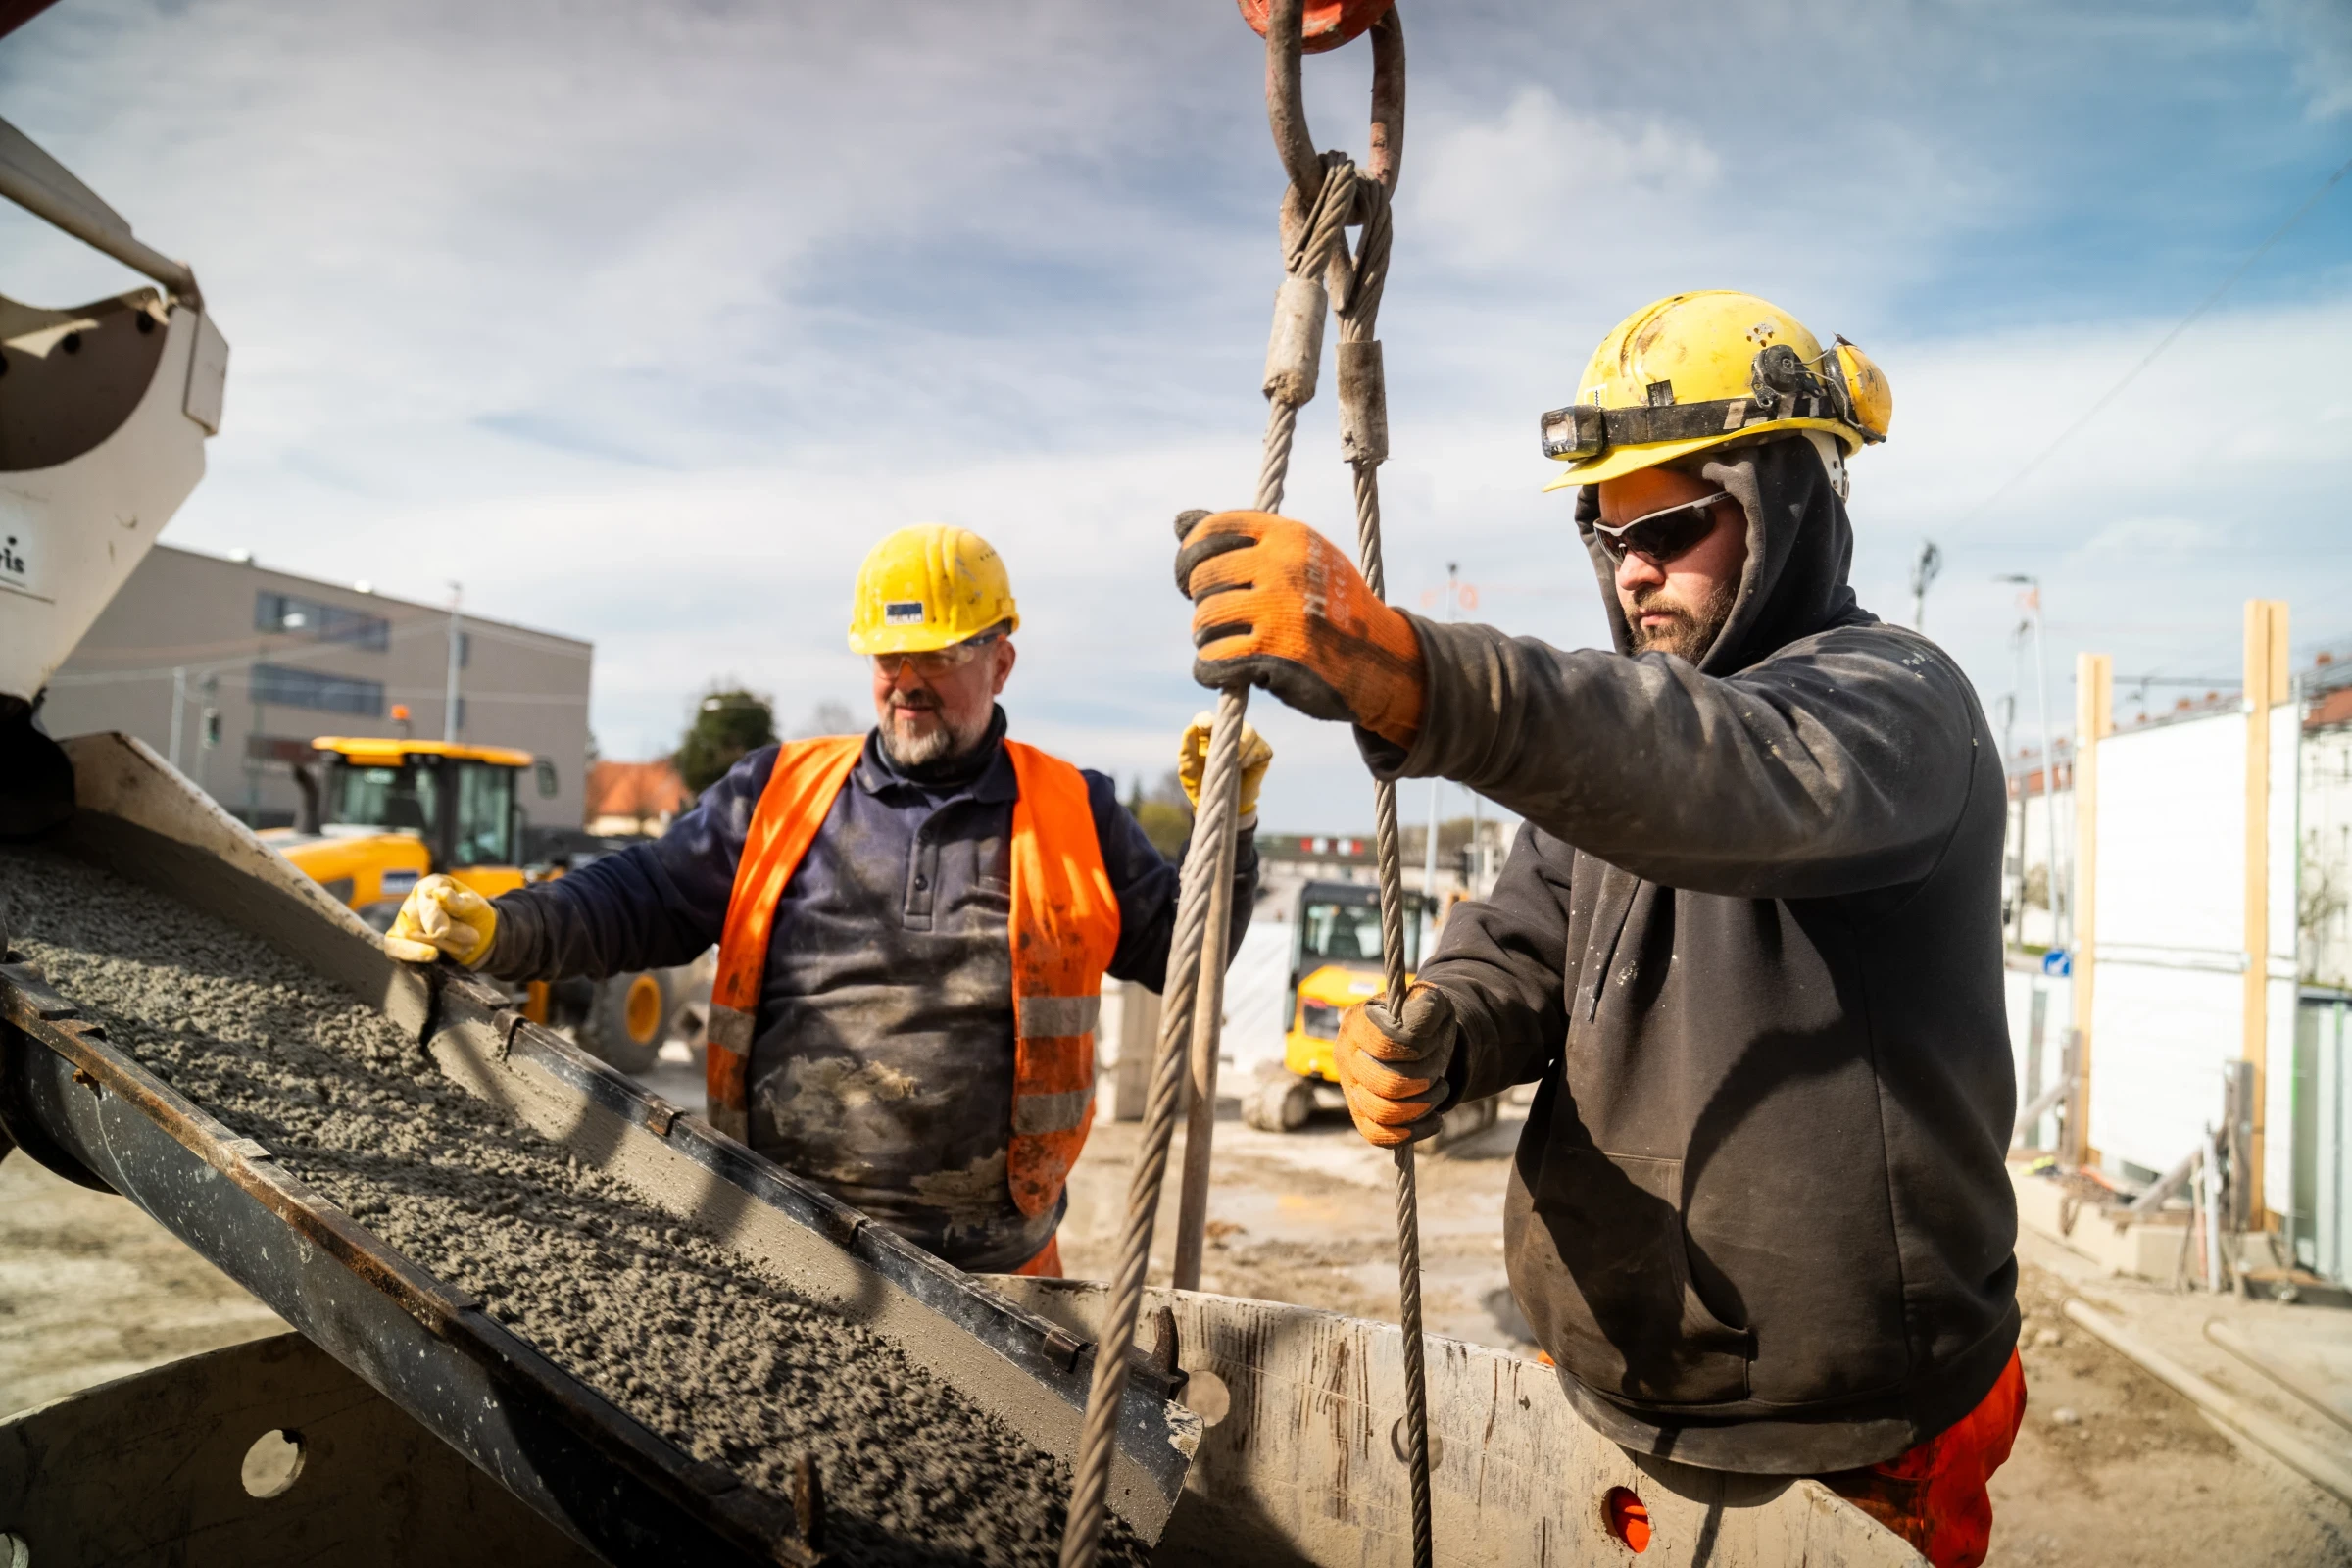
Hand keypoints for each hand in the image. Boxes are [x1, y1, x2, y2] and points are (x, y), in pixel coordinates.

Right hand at [383, 874, 497, 966]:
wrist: (475, 940)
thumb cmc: (473, 917)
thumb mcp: (475, 907)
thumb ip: (458, 902)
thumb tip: (439, 893)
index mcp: (431, 885)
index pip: (426, 893)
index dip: (432, 912)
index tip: (441, 932)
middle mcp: (413, 901)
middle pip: (419, 917)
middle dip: (449, 932)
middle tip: (474, 938)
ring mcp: (402, 922)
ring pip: (413, 935)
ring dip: (443, 945)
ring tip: (468, 947)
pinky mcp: (396, 942)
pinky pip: (396, 948)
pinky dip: (413, 954)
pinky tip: (431, 956)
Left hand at [1173, 509, 1425, 745]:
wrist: (1382, 659)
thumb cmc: (1332, 605)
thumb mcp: (1299, 558)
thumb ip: (1240, 540)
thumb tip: (1180, 522)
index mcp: (1289, 536)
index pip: (1212, 530)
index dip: (1189, 555)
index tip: (1191, 578)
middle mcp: (1282, 568)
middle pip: (1202, 578)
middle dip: (1201, 602)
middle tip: (1217, 618)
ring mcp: (1279, 611)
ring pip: (1204, 620)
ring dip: (1206, 638)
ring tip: (1224, 642)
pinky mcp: (1274, 655)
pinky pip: (1212, 660)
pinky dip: (1208, 669)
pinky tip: (1219, 670)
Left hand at [1177, 713, 1273, 817]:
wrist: (1221, 806)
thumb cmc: (1201, 785)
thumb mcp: (1188, 773)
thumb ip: (1186, 752)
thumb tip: (1191, 729)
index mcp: (1206, 733)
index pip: (1206, 718)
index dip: (1207, 721)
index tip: (1205, 728)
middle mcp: (1229, 732)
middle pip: (1233, 721)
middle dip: (1229, 733)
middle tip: (1224, 747)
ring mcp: (1248, 740)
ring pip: (1250, 732)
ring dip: (1242, 746)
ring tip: (1235, 762)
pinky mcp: (1262, 752)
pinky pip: (1261, 748)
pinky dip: (1253, 756)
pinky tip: (1244, 766)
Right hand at [1334, 984, 1456, 1146]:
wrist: (1419, 1040)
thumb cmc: (1422, 1021)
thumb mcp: (1431, 1003)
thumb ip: (1426, 1006)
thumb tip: (1417, 1022)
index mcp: (1357, 1022)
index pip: (1384, 1044)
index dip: (1416, 1049)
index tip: (1431, 1043)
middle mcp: (1345, 1055)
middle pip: (1386, 1083)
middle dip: (1425, 1080)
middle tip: (1439, 1070)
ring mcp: (1349, 1087)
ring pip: (1382, 1113)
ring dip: (1423, 1106)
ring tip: (1440, 1091)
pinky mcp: (1359, 1114)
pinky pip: (1377, 1135)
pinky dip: (1411, 1133)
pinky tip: (1434, 1120)